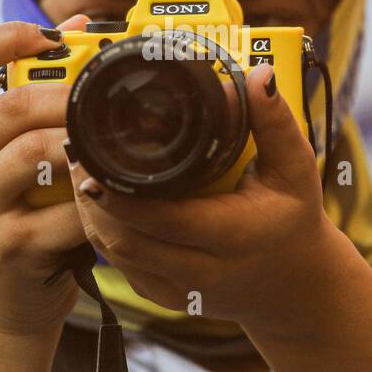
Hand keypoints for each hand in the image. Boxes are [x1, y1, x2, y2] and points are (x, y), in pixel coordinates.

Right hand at [0, 15, 88, 335]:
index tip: (55, 36)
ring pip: (34, 151)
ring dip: (84, 142)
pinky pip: (65, 208)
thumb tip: (79, 27)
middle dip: (69, 94)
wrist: (7, 301)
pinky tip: (116, 193)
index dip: (10, 36)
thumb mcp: (15, 152)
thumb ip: (37, 94)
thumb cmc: (22, 212)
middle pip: (11, 105)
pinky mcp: (8, 248)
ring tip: (113, 143)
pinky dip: (98, 196)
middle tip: (107, 97)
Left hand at [64, 62, 352, 334]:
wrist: (296, 287)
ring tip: (78, 169)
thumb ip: (274, 122)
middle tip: (74, 152)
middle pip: (127, 240)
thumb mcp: (295, 169)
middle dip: (92, 198)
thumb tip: (260, 75)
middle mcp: (203, 270)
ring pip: (116, 255)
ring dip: (90, 214)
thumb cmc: (293, 220)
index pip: (163, 219)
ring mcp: (180, 290)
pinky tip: (94, 201)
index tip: (92, 159)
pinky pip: (121, 266)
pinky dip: (102, 233)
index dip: (120, 195)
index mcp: (233, 236)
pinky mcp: (164, 297)